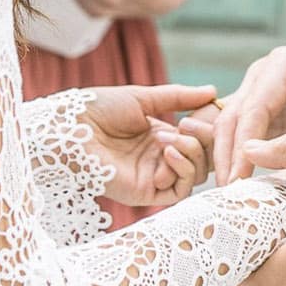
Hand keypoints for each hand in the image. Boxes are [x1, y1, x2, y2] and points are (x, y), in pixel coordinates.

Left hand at [80, 84, 215, 206]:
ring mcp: (153, 177)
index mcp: (159, 136)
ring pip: (194, 176)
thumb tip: (213, 91)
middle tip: (186, 125)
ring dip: (190, 154)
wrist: (71, 127)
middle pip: (202, 160)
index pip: (199, 140)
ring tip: (169, 138)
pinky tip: (167, 152)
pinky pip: (178, 192)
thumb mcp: (144, 98)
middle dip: (201, 141)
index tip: (203, 112)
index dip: (206, 129)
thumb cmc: (100, 109)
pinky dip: (181, 171)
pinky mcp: (145, 193)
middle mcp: (159, 158)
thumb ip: (179, 97)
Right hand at [210, 14, 285, 183]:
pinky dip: (245, 159)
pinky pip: (248, 136)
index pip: (256, 106)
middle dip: (227, 156)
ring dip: (229, 160)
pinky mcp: (269, 111)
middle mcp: (266, 75)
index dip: (244, 144)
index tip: (240, 177)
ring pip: (233, 128)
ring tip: (233, 196)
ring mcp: (263, 92)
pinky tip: (251, 186)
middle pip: (234, 117)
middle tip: (230, 195)